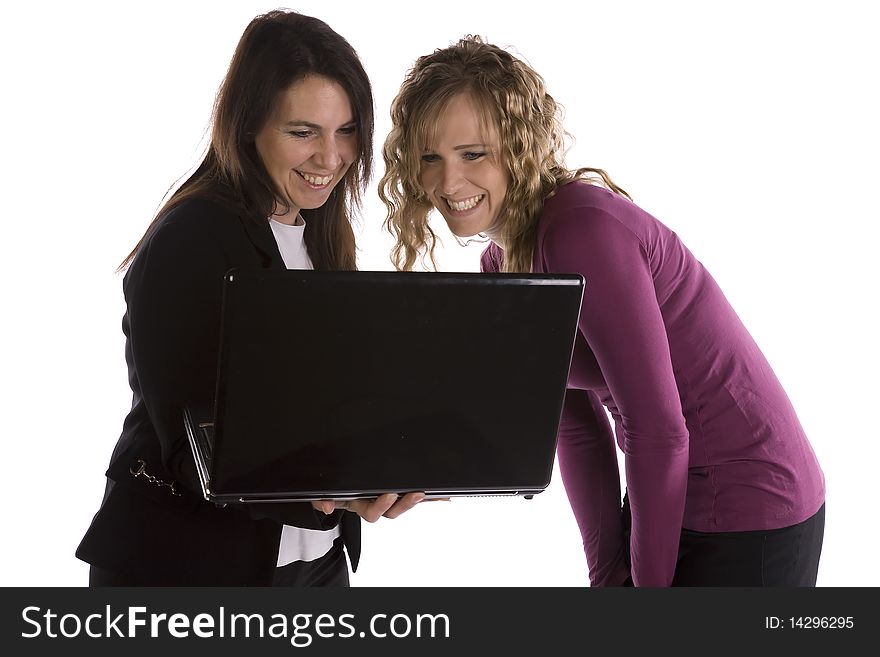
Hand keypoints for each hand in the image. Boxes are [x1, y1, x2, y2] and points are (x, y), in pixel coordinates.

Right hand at [311, 492, 425, 521]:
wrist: (329, 488)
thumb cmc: (329, 492)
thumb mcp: (322, 495)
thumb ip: (321, 500)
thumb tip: (327, 505)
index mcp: (358, 505)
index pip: (372, 511)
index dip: (381, 505)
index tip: (390, 495)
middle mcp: (373, 504)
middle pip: (392, 511)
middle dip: (405, 503)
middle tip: (416, 493)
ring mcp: (383, 498)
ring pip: (402, 504)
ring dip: (417, 500)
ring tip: (430, 493)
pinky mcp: (394, 492)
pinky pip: (409, 495)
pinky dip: (426, 498)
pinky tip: (441, 496)